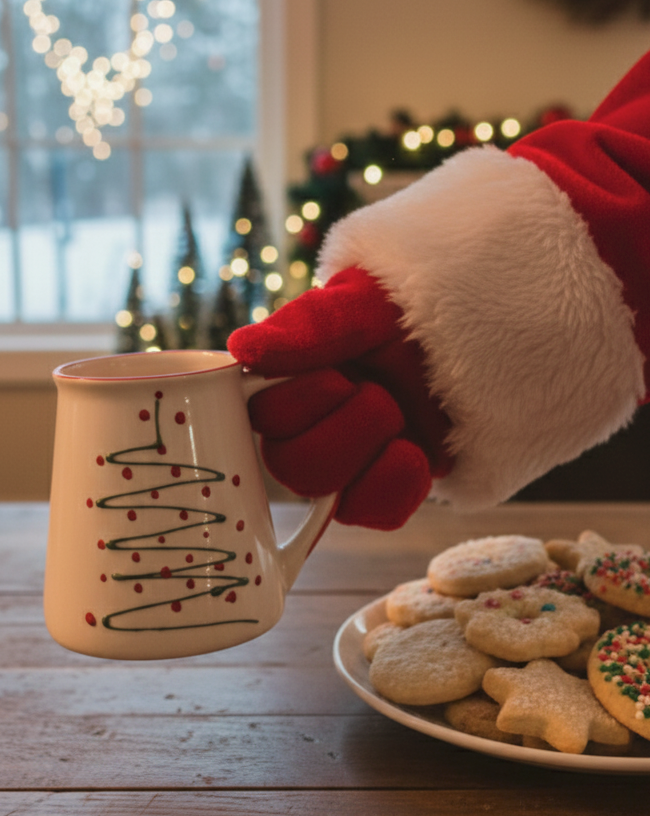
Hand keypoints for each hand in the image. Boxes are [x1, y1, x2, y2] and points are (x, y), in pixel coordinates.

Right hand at [228, 267, 452, 528]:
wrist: (477, 325)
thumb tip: (242, 348)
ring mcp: (350, 464)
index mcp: (289, 381)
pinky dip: (398, 484)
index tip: (336, 379)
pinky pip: (377, 513)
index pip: (262, 420)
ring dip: (370, 456)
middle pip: (291, 469)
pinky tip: (416, 452)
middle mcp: (310, 427)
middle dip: (342, 433)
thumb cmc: (408, 305)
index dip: (296, 408)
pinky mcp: (389, 486)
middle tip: (378, 395)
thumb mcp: (361, 302)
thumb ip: (307, 327)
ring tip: (400, 417)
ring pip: (330, 500)